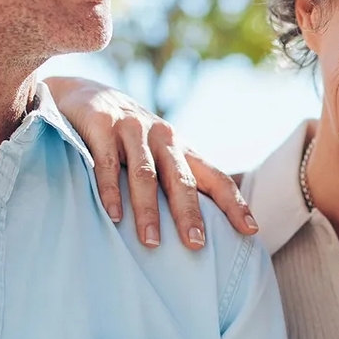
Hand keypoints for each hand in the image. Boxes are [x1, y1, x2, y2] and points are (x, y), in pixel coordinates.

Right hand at [44, 76, 256, 249]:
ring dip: (149, 210)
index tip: (251, 230)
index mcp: (183, 149)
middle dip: (190, 213)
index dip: (234, 204)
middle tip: (196, 244)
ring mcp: (133, 130)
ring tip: (151, 242)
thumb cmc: (130, 138)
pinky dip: (110, 190)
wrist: (87, 94)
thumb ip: (174, 182)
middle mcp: (163, 138)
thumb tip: (198, 232)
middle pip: (182, 180)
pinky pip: (107, 164)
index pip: (216, 178)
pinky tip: (113, 215)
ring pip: (145, 175)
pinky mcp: (103, 127)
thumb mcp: (158, 155)